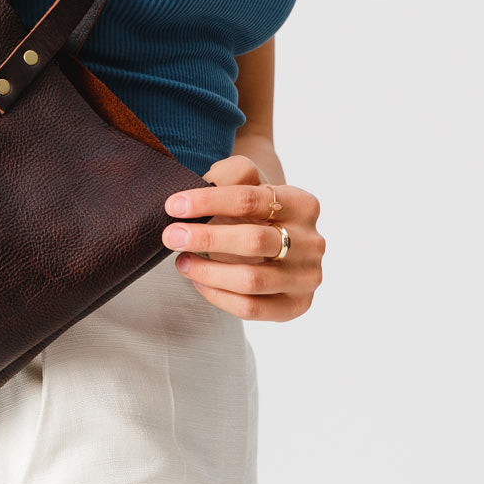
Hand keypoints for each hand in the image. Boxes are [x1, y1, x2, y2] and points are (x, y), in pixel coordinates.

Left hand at [160, 154, 323, 321]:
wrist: (275, 236)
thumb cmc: (254, 207)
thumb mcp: (245, 181)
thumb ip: (229, 175)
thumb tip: (203, 186)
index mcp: (302, 204)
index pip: (251, 199)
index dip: (208, 201)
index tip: (173, 205)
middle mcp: (312, 242)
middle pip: (254, 241)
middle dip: (206, 238)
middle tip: (171, 235)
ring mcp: (307, 277)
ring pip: (252, 280)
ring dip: (208, 271)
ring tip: (181, 261)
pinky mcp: (297, 305)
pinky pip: (252, 308)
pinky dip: (218, 296)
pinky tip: (198, 281)